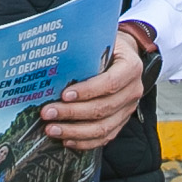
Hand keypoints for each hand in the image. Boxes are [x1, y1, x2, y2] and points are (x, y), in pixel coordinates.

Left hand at [40, 30, 150, 151]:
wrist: (124, 55)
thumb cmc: (108, 46)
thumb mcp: (101, 40)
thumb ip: (85, 50)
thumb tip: (53, 58)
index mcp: (131, 67)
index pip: (110, 82)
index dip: (87, 91)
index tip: (64, 94)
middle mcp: (133, 90)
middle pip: (103, 108)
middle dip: (72, 113)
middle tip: (48, 112)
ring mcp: (128, 108)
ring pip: (103, 127)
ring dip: (75, 131)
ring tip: (52, 129)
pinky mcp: (121, 121)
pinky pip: (104, 137)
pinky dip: (84, 141)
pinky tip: (66, 139)